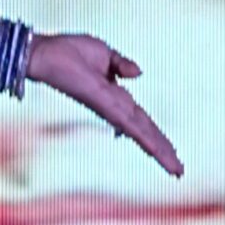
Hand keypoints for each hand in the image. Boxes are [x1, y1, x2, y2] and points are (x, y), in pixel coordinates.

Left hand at [25, 34, 183, 176]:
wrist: (44, 52)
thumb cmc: (66, 52)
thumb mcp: (104, 53)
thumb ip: (121, 64)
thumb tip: (138, 74)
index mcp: (114, 97)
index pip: (141, 120)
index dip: (157, 135)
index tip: (170, 151)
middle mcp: (113, 107)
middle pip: (144, 132)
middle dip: (163, 151)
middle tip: (179, 172)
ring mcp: (108, 108)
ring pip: (140, 133)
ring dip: (160, 151)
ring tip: (176, 169)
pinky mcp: (102, 104)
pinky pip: (127, 123)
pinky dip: (144, 137)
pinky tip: (156, 150)